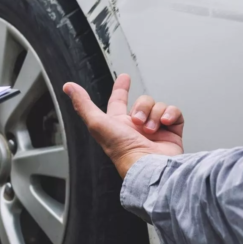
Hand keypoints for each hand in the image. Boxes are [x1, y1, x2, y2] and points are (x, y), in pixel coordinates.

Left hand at [63, 74, 183, 177]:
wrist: (149, 166)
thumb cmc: (122, 150)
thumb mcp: (97, 123)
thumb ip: (83, 104)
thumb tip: (69, 87)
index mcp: (119, 125)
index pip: (118, 101)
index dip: (121, 89)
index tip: (124, 78)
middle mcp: (137, 127)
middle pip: (142, 101)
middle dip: (141, 107)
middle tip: (138, 121)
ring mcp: (156, 130)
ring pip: (157, 105)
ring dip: (154, 114)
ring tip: (150, 129)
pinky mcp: (172, 133)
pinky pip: (174, 112)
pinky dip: (170, 115)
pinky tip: (164, 123)